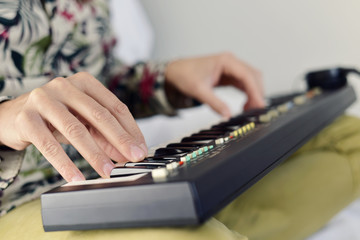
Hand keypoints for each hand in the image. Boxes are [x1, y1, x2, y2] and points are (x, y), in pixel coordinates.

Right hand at [0, 72, 147, 181]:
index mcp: (84, 82)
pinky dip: (64, 163)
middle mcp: (65, 85)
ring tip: (107, 171)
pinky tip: (75, 176)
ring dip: (95, 154)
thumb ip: (104, 135)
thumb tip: (126, 153)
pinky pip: (48, 144)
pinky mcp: (27, 117)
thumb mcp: (82, 122)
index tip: (140, 149)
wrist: (12, 116)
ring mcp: (44, 99)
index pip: (115, 107)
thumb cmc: (54, 117)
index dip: (130, 129)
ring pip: (76, 129)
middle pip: (99, 115)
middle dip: (119, 139)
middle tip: (133, 158)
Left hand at [165, 52, 264, 117]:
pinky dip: (248, 94)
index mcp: (225, 61)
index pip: (246, 75)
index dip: (255, 91)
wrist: (175, 71)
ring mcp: (231, 68)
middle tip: (255, 111)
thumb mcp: (198, 91)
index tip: (259, 105)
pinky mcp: (230, 75)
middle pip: (253, 77)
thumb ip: (214, 103)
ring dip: (253, 94)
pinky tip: (245, 105)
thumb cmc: (185, 75)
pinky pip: (245, 84)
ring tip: (249, 110)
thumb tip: (227, 116)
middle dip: (256, 94)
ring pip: (251, 80)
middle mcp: (231, 62)